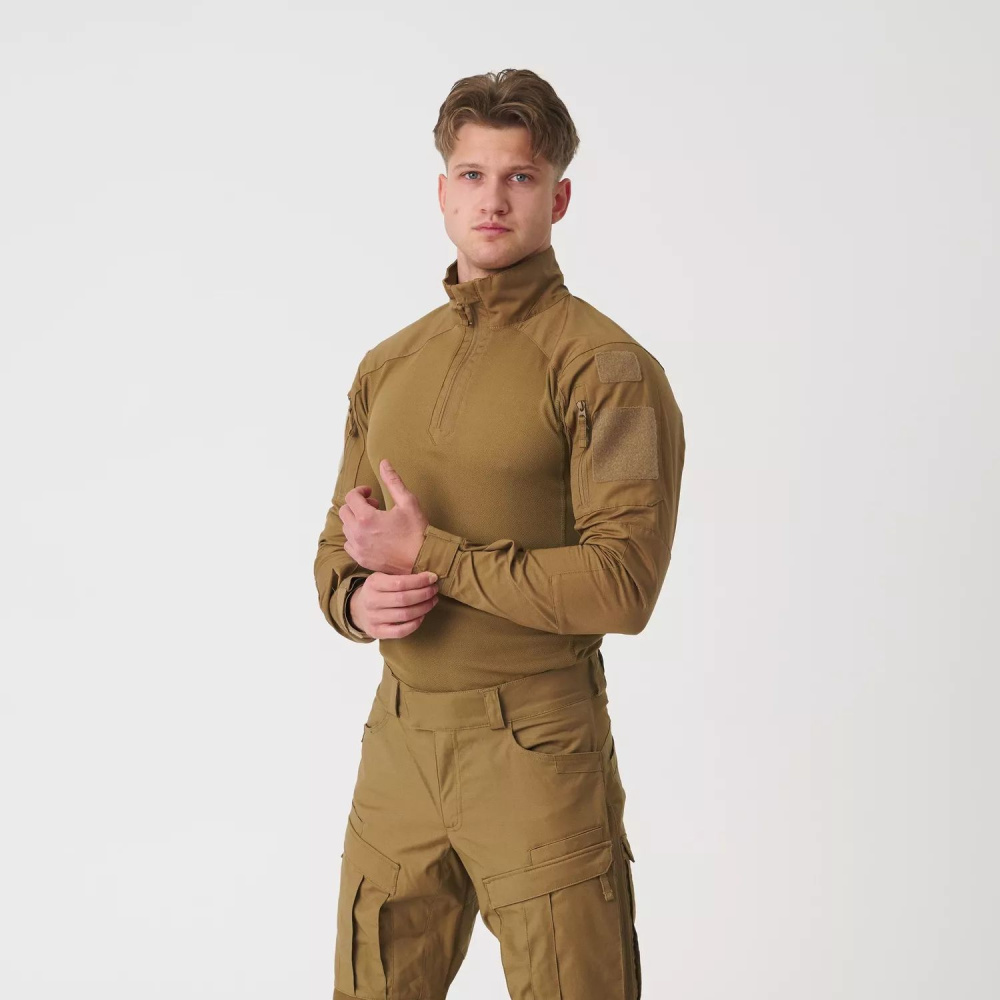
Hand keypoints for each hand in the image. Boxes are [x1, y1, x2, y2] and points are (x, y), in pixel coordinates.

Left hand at [339, 458, 428, 573]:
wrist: (423, 559)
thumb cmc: (417, 530)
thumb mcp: (408, 501)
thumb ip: (393, 481)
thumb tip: (383, 462)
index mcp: (366, 518)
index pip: (351, 497)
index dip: (361, 491)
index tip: (372, 492)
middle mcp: (357, 534)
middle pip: (344, 511)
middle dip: (357, 505)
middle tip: (374, 505)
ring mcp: (358, 548)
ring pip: (346, 528)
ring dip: (356, 520)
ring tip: (374, 521)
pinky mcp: (361, 559)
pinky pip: (348, 544)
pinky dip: (355, 537)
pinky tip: (370, 536)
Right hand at [349, 571, 439, 638]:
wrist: (358, 609)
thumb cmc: (377, 590)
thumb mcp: (382, 577)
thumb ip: (399, 575)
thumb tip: (428, 576)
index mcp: (373, 583)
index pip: (400, 583)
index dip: (420, 581)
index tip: (433, 578)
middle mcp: (371, 601)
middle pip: (404, 599)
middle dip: (424, 594)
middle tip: (434, 590)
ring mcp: (373, 618)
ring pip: (405, 615)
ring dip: (423, 608)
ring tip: (432, 601)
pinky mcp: (377, 632)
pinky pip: (400, 631)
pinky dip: (414, 624)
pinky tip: (422, 616)